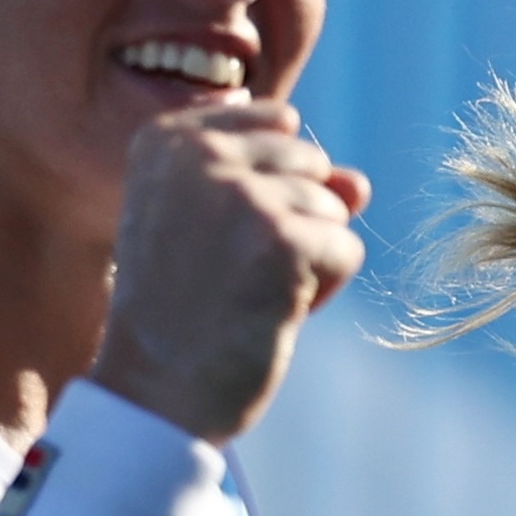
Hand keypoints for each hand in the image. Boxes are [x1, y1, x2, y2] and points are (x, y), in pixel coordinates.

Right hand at [93, 104, 368, 443]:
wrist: (156, 391)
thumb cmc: (186, 311)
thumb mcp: (222, 225)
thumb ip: (289, 182)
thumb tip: (359, 182)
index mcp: (168, 138)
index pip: (278, 124)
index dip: (273, 189)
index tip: (217, 235)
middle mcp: (198, 151)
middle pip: (311, 164)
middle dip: (295, 222)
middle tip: (233, 272)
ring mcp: (242, 192)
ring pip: (334, 209)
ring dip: (307, 261)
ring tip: (246, 294)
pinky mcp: (282, 239)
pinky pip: (347, 250)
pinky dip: (323, 290)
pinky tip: (270, 313)